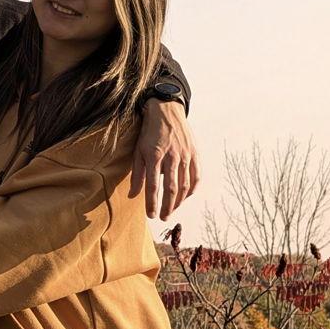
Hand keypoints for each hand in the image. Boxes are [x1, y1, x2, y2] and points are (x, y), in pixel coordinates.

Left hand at [132, 100, 197, 220]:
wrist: (166, 111)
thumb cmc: (149, 133)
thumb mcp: (138, 151)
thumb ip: (137, 174)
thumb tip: (133, 195)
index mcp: (155, 156)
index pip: (153, 186)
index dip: (152, 203)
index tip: (151, 215)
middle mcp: (172, 156)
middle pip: (171, 189)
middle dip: (167, 207)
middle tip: (163, 218)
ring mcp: (186, 155)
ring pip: (185, 185)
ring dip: (179, 201)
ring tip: (172, 210)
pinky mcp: (195, 153)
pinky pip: (196, 176)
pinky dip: (192, 189)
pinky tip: (186, 196)